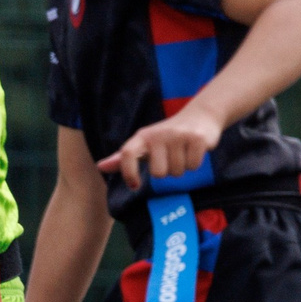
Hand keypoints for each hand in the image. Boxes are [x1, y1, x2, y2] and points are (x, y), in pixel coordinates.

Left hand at [98, 103, 220, 192]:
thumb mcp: (144, 144)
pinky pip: (193, 166)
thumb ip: (123, 158)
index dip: (128, 172)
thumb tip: (100, 167)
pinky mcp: (197, 139)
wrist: (200, 116)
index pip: (127, 153)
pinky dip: (195, 164)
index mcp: (142, 136)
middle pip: (158, 173)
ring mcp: (178, 136)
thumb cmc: (166, 136)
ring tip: (182, 152)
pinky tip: (194, 150)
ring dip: (181, 167)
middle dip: (166, 171)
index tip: (134, 185)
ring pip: (177, 172)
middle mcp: (158, 134)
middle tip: (171, 158)